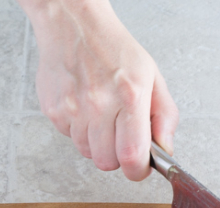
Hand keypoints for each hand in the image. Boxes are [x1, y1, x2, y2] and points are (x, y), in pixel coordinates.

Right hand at [21, 0, 177, 180]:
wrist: (73, 25)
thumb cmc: (113, 49)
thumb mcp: (151, 76)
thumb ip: (164, 115)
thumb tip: (165, 149)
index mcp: (130, 96)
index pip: (132, 156)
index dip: (137, 170)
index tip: (139, 166)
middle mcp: (99, 104)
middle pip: (107, 162)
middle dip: (116, 156)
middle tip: (119, 135)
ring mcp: (73, 109)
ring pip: (87, 153)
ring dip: (96, 142)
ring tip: (100, 114)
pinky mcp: (53, 110)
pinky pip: (69, 138)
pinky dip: (78, 129)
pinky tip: (83, 106)